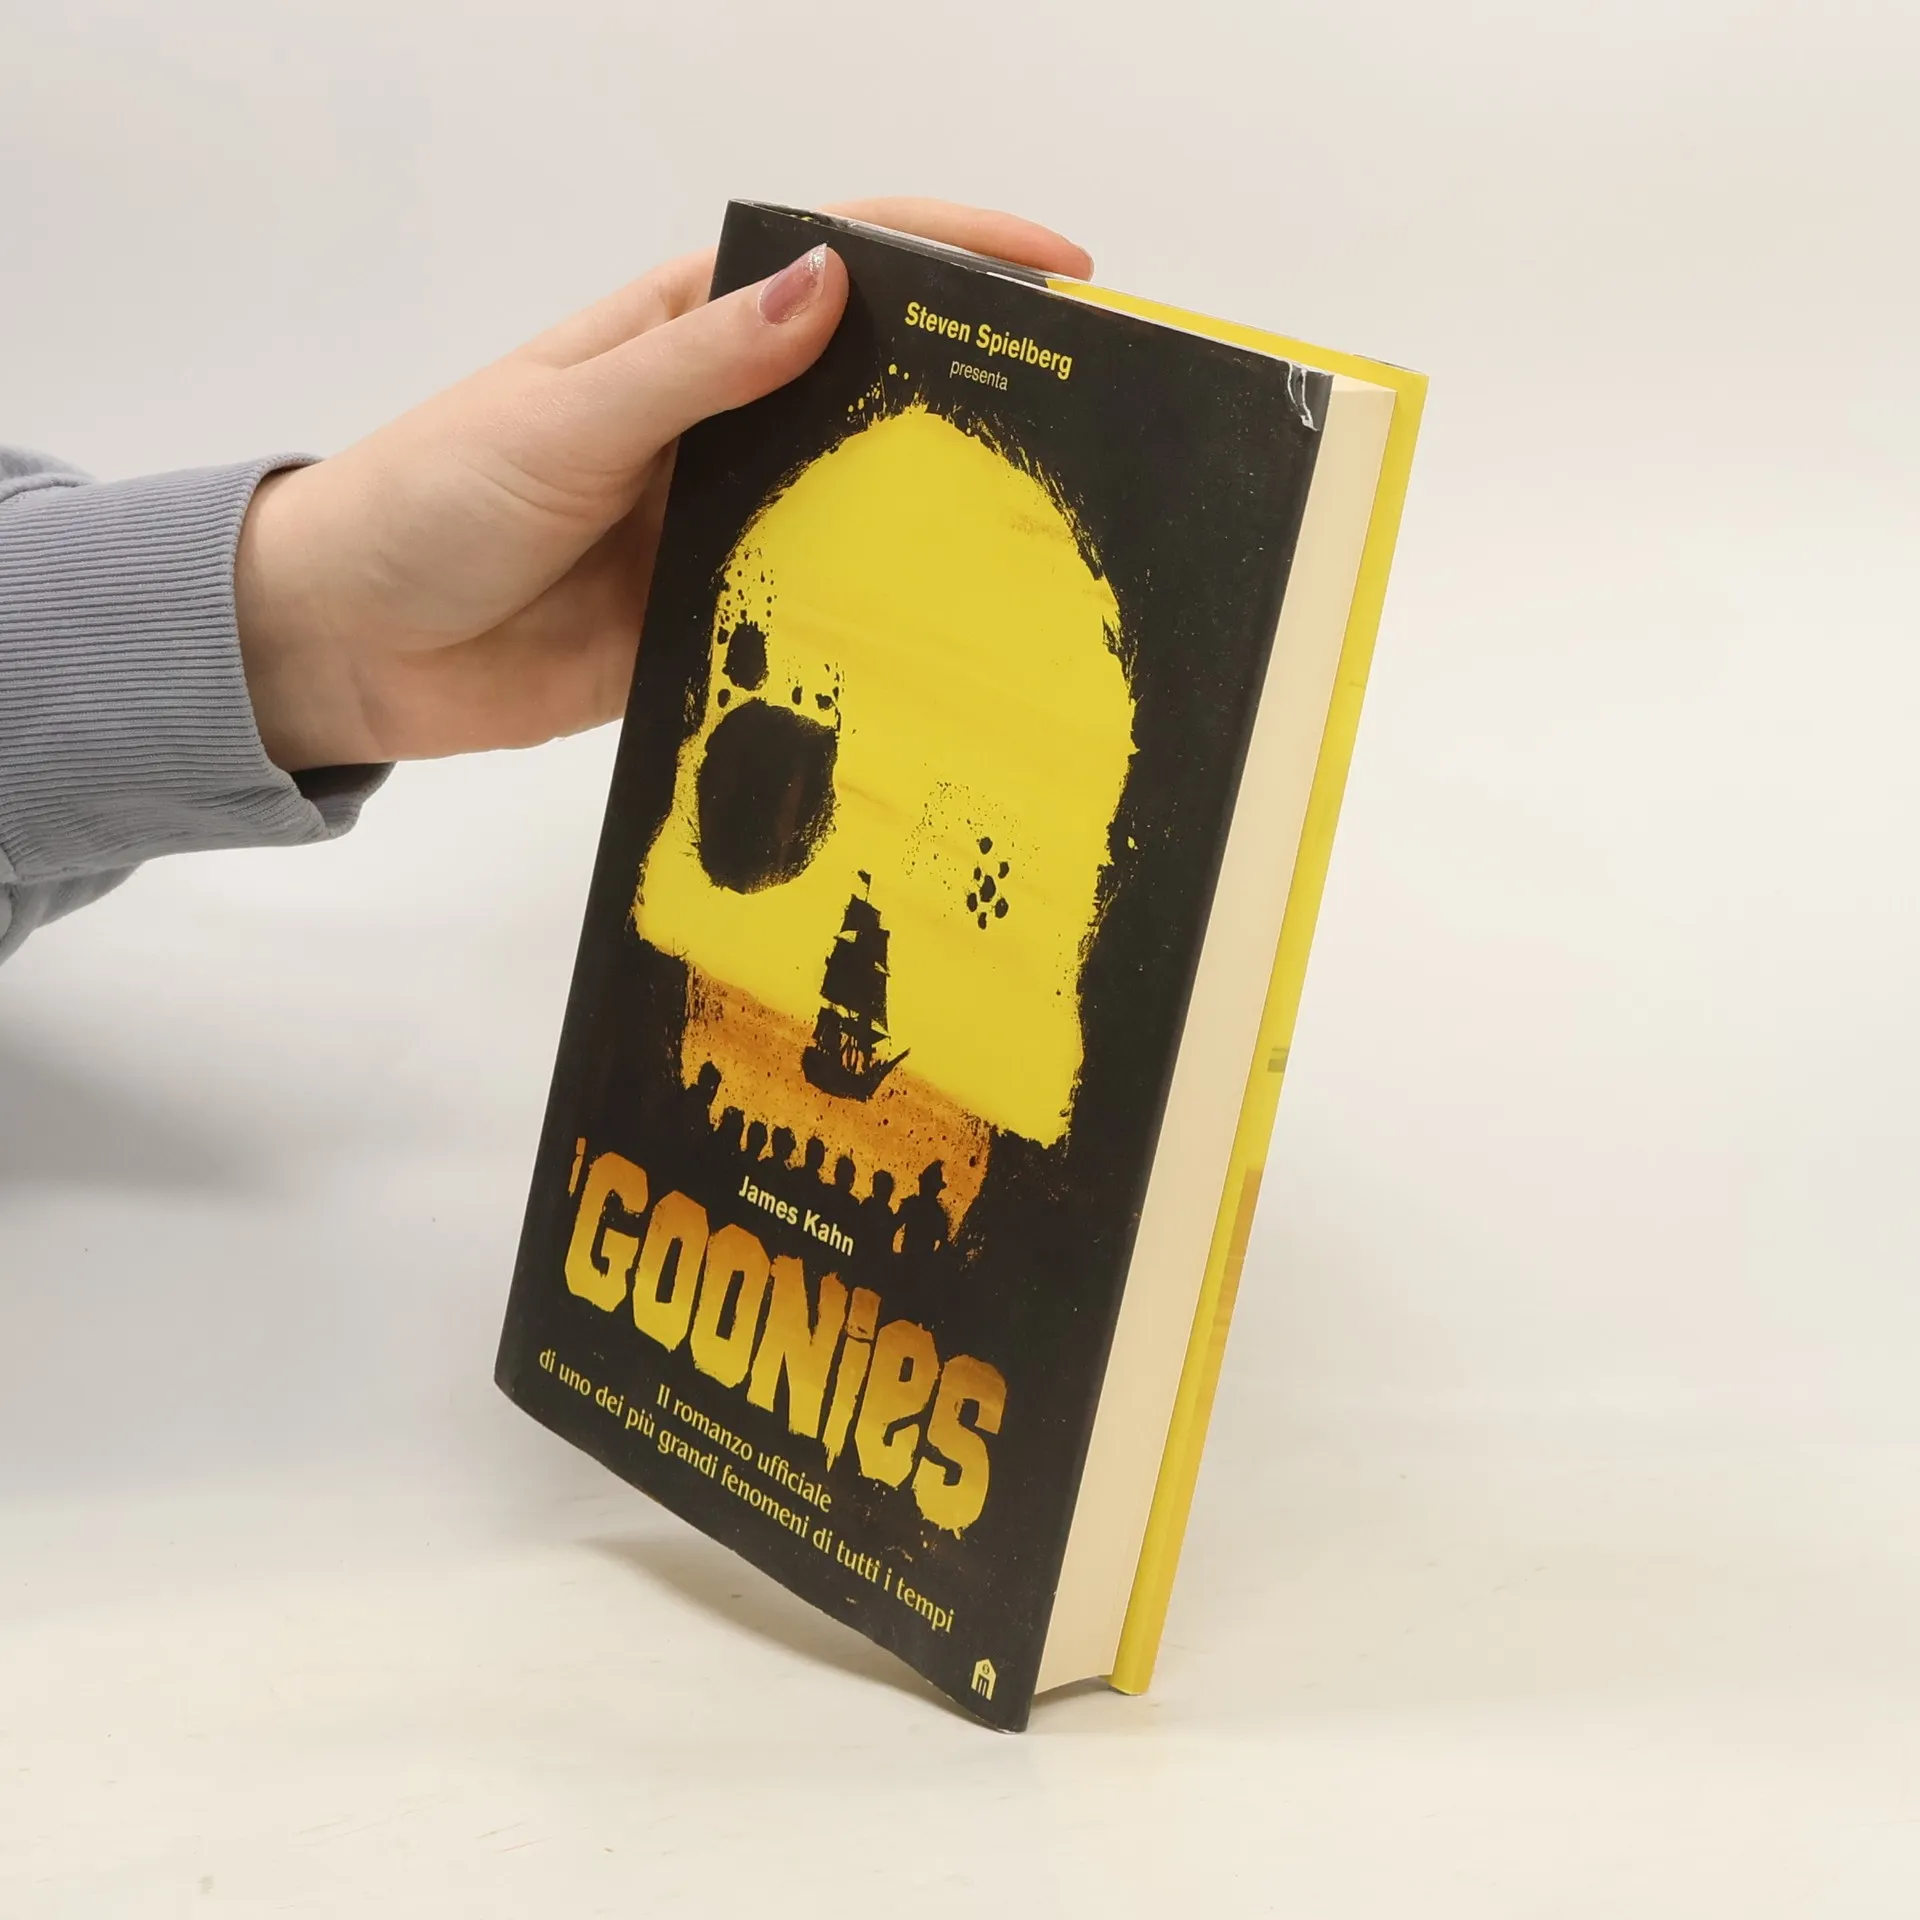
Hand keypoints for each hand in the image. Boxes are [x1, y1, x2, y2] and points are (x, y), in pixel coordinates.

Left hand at [233, 199, 1091, 771]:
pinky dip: (870, 622)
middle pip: (870, 388)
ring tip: (1046, 538)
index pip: (836, 265)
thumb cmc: (435, 497)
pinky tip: (941, 643)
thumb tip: (833, 280)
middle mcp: (723, 423)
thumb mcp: (568, 418)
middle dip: (971, 389)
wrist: (355, 642)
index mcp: (685, 337)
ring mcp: (726, 523)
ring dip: (932, 516)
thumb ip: (697, 364)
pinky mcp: (718, 619)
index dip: (950, 254)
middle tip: (1089, 422)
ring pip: (855, 506)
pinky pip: (812, 613)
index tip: (1060, 274)